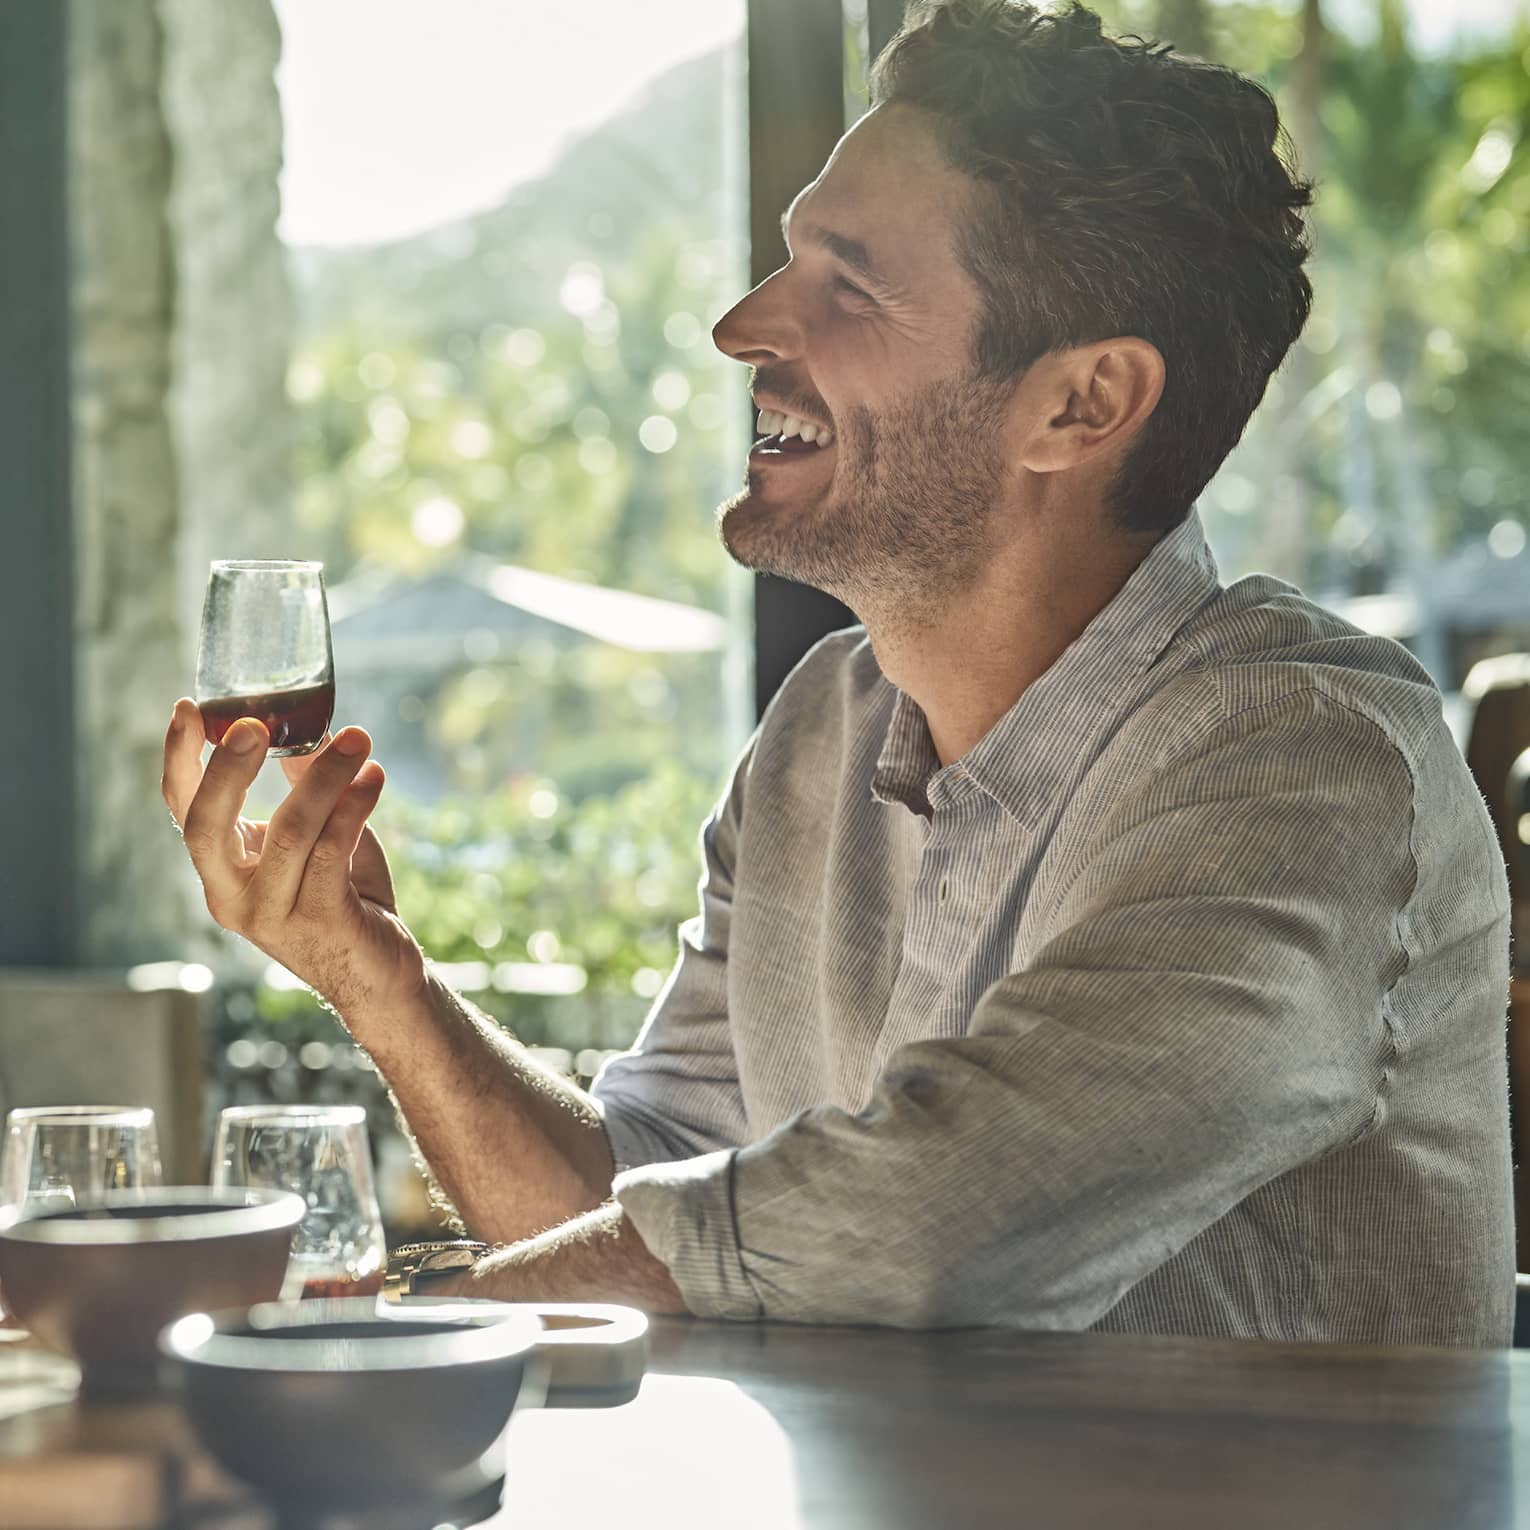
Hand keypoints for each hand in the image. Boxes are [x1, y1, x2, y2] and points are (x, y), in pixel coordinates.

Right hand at [161, 698, 426, 1017]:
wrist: (379, 973)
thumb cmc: (344, 895)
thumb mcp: (317, 832)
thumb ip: (304, 785)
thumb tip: (306, 724)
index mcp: (220, 869)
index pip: (182, 808)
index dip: (180, 759)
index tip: (189, 708)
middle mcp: (231, 896)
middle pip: (205, 826)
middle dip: (228, 770)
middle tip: (255, 723)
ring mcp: (272, 914)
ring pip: (288, 833)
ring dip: (325, 778)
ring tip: (358, 739)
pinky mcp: (320, 922)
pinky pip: (331, 854)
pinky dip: (354, 809)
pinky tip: (374, 780)